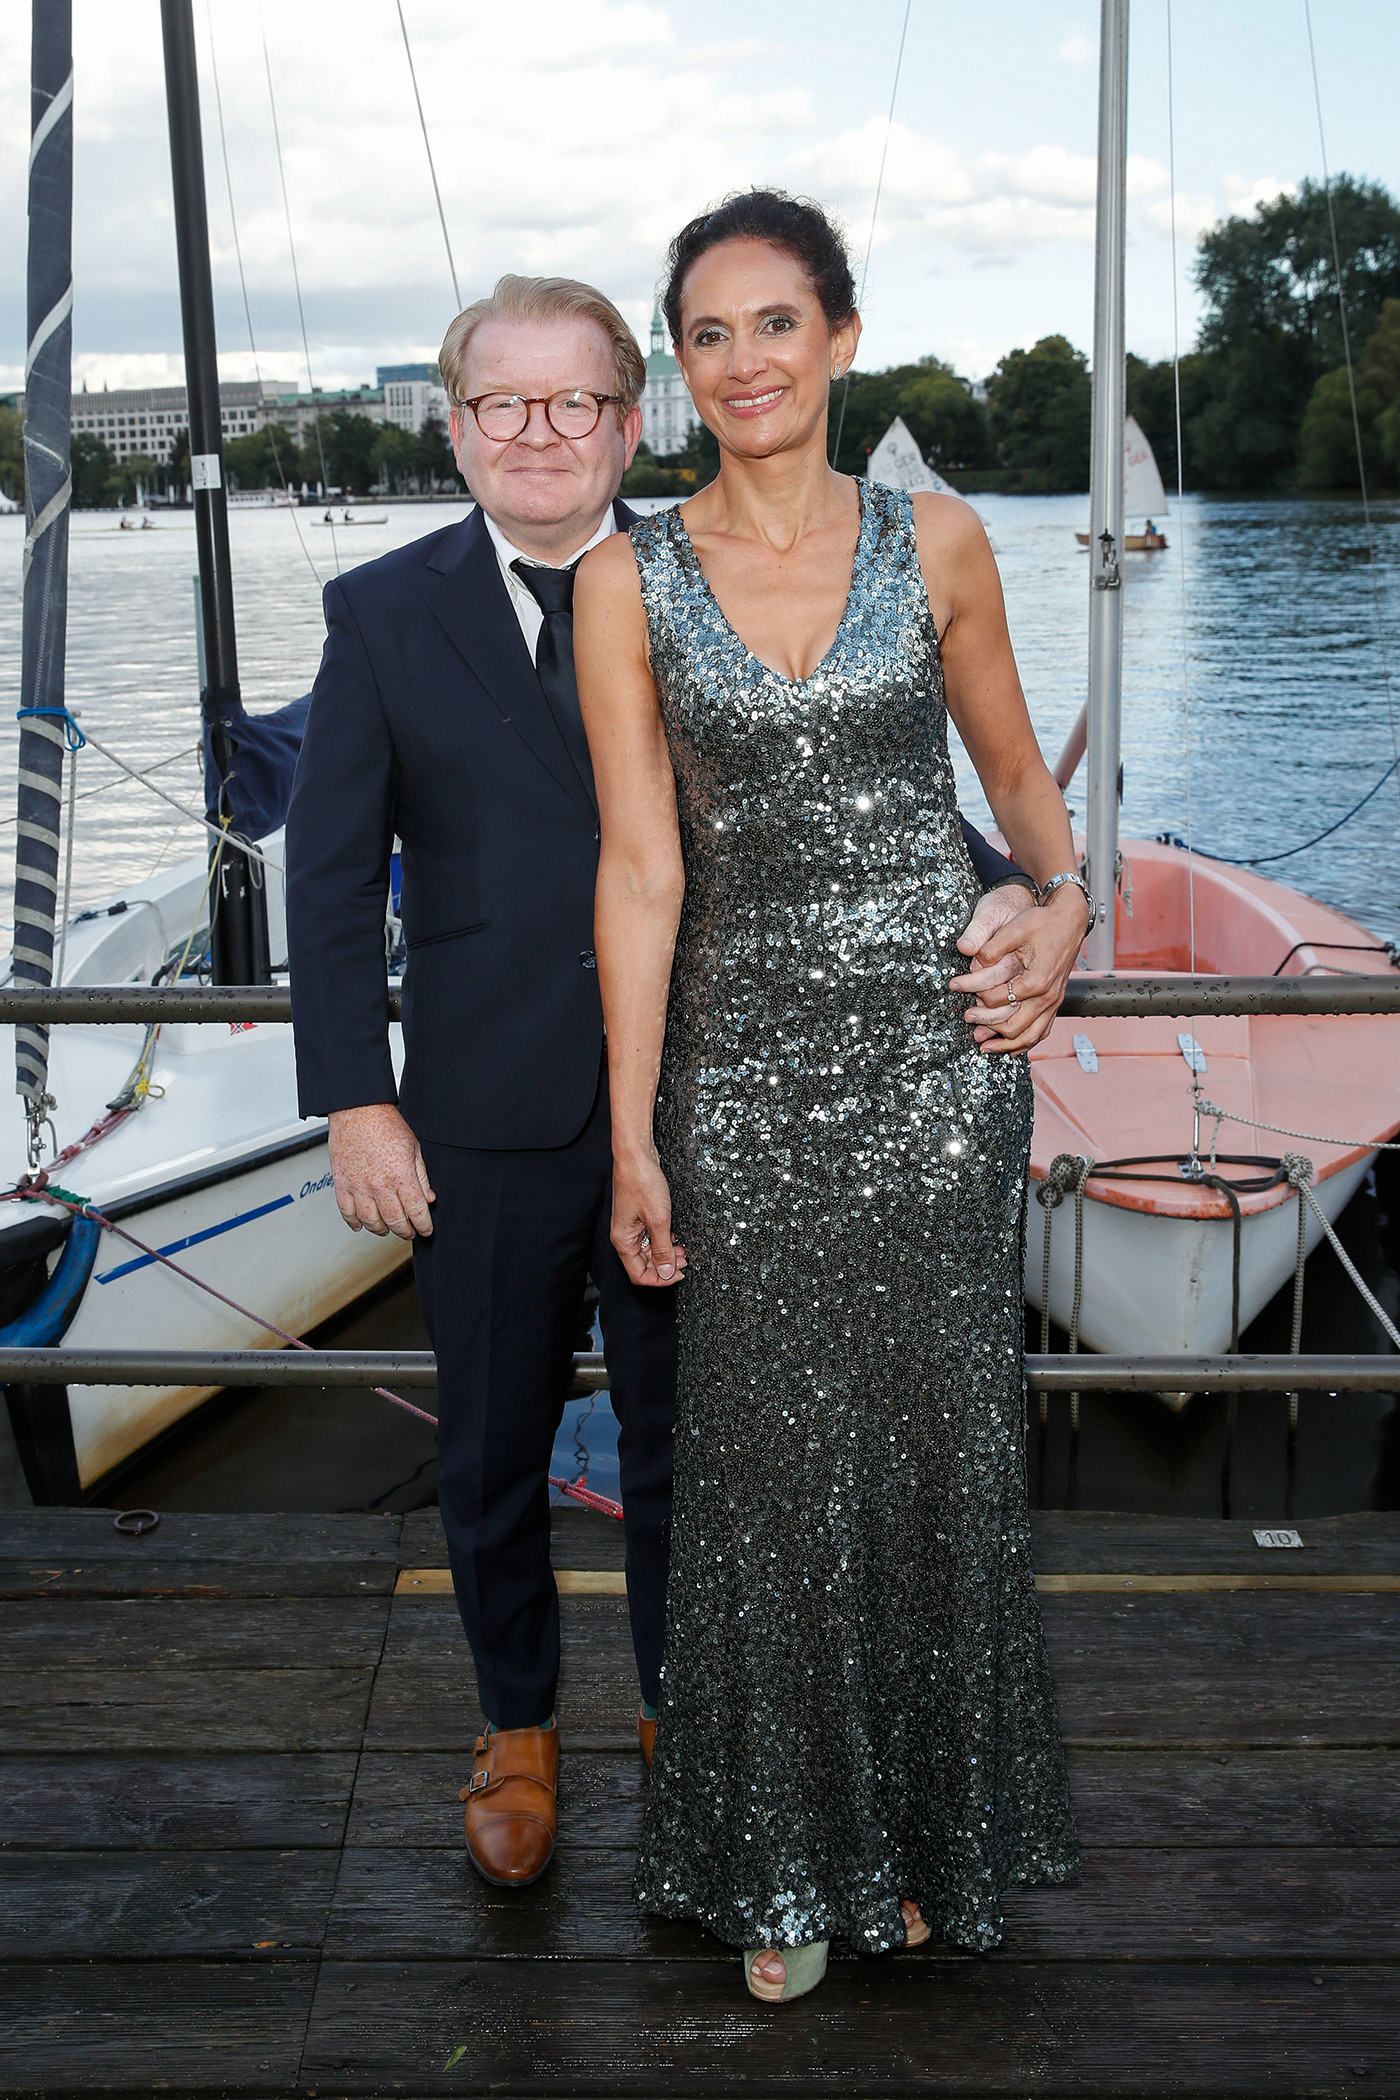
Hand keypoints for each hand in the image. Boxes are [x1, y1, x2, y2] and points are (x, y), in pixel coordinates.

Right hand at [327, 1103, 435, 1237]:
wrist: (357, 1110)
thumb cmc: (385, 1124)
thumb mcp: (414, 1148)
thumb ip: (421, 1176)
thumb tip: (428, 1198)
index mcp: (401, 1175)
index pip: (416, 1211)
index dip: (423, 1225)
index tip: (426, 1230)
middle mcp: (379, 1184)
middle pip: (394, 1220)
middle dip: (404, 1231)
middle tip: (409, 1232)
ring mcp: (358, 1185)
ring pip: (370, 1221)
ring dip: (380, 1230)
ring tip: (386, 1229)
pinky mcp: (342, 1182)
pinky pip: (346, 1211)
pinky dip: (354, 1222)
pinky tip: (360, 1225)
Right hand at [611, 1148, 686, 1287]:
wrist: (637, 1155)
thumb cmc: (641, 1182)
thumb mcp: (658, 1220)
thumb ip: (663, 1250)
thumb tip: (667, 1273)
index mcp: (623, 1241)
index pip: (639, 1275)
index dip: (660, 1280)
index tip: (679, 1275)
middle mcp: (625, 1236)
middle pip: (644, 1264)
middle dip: (666, 1266)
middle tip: (685, 1260)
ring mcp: (632, 1226)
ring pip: (649, 1251)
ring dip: (666, 1253)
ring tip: (682, 1249)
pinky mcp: (639, 1216)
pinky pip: (651, 1236)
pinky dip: (664, 1240)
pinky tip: (675, 1235)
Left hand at [949, 884, 1086, 1053]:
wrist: (1070, 918)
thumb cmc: (1044, 922)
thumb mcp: (1014, 929)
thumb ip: (991, 948)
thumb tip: (969, 956)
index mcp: (1036, 982)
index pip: (999, 1001)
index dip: (976, 997)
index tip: (958, 988)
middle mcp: (1047, 997)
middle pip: (1014, 1028)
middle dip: (987, 1027)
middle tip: (968, 1019)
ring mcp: (1054, 1001)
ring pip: (1030, 1036)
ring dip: (1006, 1045)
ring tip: (985, 1047)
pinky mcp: (1056, 1000)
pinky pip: (1042, 1030)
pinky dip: (1027, 1041)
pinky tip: (1012, 1047)